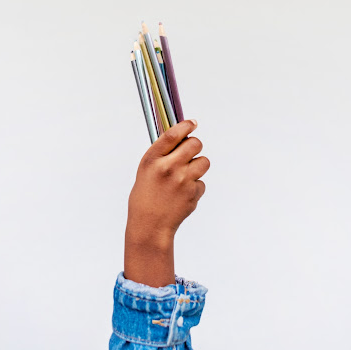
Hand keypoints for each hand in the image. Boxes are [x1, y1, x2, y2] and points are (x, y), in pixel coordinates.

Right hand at [124, 119, 209, 286]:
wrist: (150, 226)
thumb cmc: (146, 195)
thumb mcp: (146, 170)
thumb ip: (162, 153)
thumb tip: (182, 135)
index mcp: (152, 160)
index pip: (173, 135)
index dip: (186, 126)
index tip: (193, 123)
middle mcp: (168, 168)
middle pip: (195, 144)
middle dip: (195, 146)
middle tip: (190, 152)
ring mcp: (182, 181)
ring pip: (204, 162)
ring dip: (198, 165)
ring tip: (186, 175)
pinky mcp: (193, 194)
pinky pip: (202, 182)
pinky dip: (195, 186)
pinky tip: (182, 194)